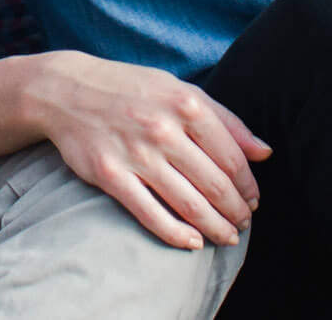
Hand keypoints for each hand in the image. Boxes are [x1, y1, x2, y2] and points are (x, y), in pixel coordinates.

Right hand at [26, 50, 271, 250]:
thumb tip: (264, 152)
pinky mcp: (110, 174)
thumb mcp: (180, 90)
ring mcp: (135, 153)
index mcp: (186, 104)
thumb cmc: (131, 90)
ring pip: (188, 204)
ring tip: (227, 237)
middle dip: (236, 211)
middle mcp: (163, 128)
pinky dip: (177, 234)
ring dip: (215, 227)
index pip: (232, 158)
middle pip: (215, 185)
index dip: (248, 186)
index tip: (254, 201)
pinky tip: (193, 242)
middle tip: (243, 223)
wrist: (67, 89)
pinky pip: (150, 214)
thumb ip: (225, 120)